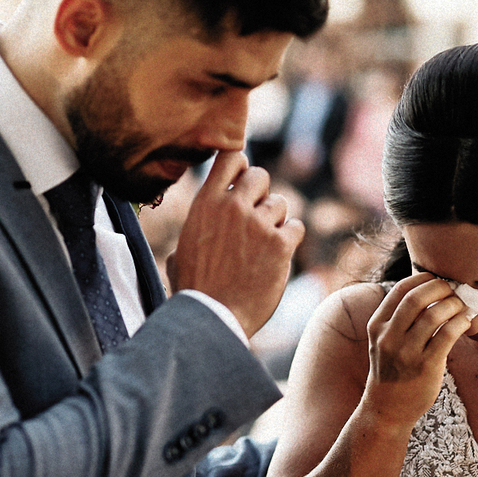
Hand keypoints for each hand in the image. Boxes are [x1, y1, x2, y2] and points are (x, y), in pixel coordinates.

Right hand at [166, 151, 303, 336]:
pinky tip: (278, 255)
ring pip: (280, 203)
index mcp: (206, 203)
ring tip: (261, 246)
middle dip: (259, 195)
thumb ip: (197, 228)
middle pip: (260, 176)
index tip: (240, 183)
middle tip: (253, 220)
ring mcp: (259, 224)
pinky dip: (290, 239)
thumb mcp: (181, 251)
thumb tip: (200, 226)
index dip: (240, 168)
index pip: (231, 157)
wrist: (213, 319)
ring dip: (275, 221)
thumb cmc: (194, 291)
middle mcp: (233, 207)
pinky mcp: (281, 245)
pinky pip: (296, 227)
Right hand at [361, 274, 474, 424]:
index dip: (424, 279)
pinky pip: (447, 335)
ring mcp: (406, 352)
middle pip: (417, 298)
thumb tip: (432, 290)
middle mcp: (389, 336)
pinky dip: (461, 323)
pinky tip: (466, 323)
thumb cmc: (392, 370)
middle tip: (455, 291)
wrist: (387, 408)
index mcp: (377, 325)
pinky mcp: (426, 366)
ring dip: (454, 305)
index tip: (439, 281)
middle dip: (441, 288)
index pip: (401, 289)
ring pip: (434, 315)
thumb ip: (399, 318)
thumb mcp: (383, 341)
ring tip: (463, 307)